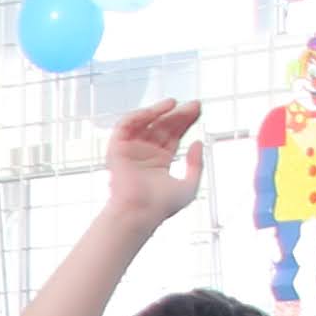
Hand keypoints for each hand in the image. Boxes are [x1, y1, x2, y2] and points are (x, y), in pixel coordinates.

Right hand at [100, 98, 208, 229]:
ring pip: (145, 123)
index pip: (173, 135)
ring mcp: (131, 150)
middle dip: (178, 114)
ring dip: (158, 110)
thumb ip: (197, 165)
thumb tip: (199, 143)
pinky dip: (139, 115)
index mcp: (160, 161)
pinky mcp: (117, 149)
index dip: (185, 121)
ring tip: (173, 103)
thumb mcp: (189, 185)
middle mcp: (145, 154)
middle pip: (162, 126)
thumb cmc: (161, 206)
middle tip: (193, 105)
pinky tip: (154, 110)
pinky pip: (125, 126)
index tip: (197, 110)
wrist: (140, 213)